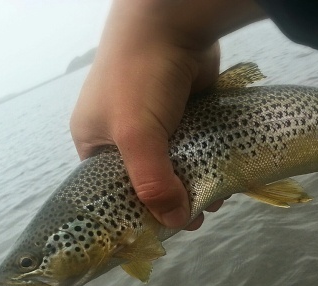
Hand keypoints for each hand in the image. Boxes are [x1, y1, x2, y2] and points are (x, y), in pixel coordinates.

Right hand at [70, 0, 264, 229]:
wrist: (172, 21)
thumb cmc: (139, 80)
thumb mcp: (137, 137)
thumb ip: (154, 183)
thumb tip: (177, 221)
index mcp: (95, 141)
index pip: (111, 190)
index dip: (134, 213)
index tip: (161, 232)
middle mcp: (122, 134)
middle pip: (146, 181)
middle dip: (170, 201)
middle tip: (194, 219)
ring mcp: (156, 123)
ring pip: (175, 166)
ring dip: (193, 185)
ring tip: (214, 203)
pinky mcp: (185, 113)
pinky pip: (195, 148)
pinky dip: (206, 164)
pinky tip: (223, 180)